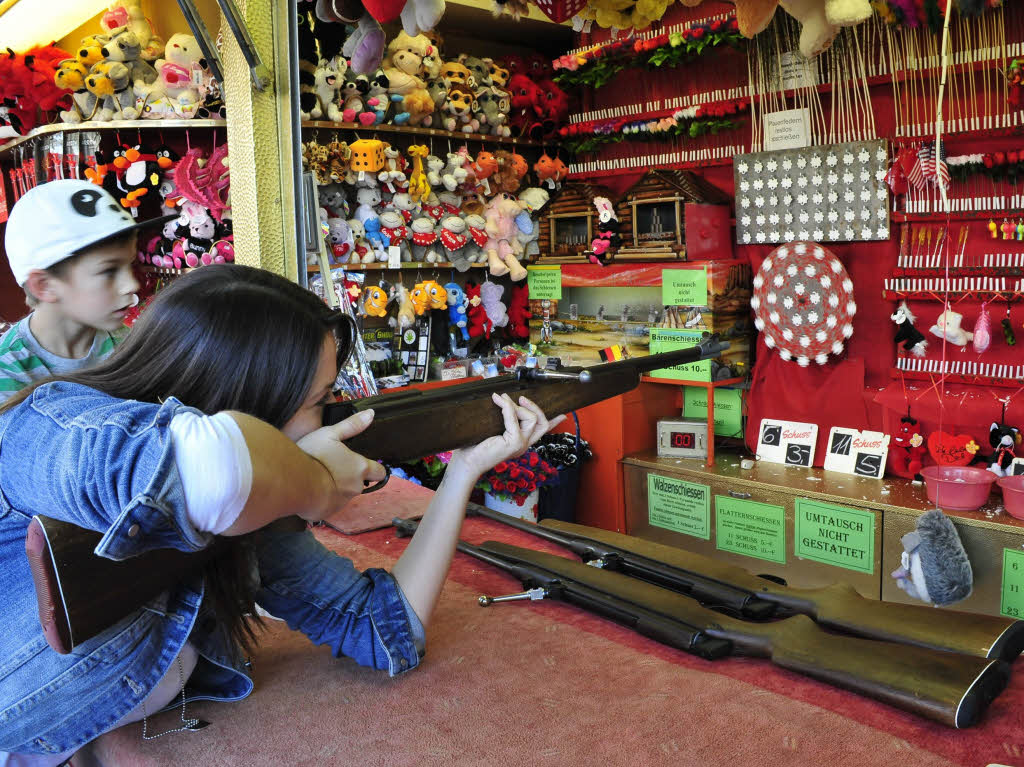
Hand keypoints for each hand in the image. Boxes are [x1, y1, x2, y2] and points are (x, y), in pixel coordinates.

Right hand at [295, 409, 386, 521]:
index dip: (375, 468)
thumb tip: (370, 414)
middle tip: (334, 466)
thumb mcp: (330, 434)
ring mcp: (341, 502)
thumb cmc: (312, 456)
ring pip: (344, 494)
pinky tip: (311, 487)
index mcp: (360, 468)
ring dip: (336, 486)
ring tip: (319, 474)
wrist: (292, 483)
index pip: (380, 472)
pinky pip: (329, 504)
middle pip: (360, 483)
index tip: (367, 465)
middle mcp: (355, 487)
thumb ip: (351, 425)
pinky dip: (323, 497)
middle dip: (350, 476)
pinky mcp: (327, 512)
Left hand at [448, 394, 565, 480]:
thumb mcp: (493, 429)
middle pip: (541, 423)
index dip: (554, 422)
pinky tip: (498, 401)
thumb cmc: (475, 447)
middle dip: (534, 407)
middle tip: (520, 398)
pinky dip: (507, 407)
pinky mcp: (514, 442)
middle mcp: (523, 445)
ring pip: (531, 419)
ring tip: (502, 399)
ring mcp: (521, 445)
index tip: (562, 416)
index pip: (542, 431)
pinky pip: (514, 418)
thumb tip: (504, 399)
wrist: (467, 462)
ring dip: (517, 406)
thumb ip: (503, 419)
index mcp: (520, 442)